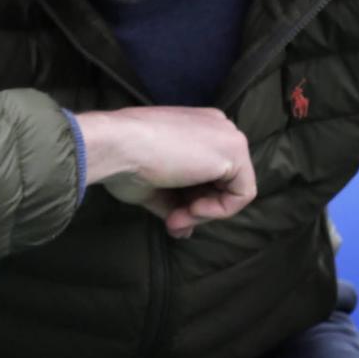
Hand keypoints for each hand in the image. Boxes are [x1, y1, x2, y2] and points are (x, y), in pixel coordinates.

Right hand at [76, 107, 256, 236]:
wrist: (116, 146)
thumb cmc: (125, 162)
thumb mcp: (154, 187)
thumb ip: (176, 205)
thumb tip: (184, 230)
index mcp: (198, 128)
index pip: (209, 174)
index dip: (190, 201)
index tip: (169, 216)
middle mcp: (217, 127)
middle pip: (223, 182)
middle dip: (198, 210)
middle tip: (172, 223)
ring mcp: (228, 136)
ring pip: (233, 189)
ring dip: (204, 213)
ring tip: (176, 219)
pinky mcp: (235, 150)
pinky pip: (242, 193)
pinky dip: (219, 210)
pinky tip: (192, 209)